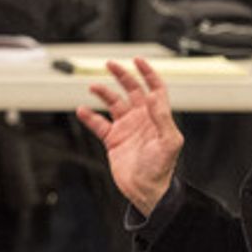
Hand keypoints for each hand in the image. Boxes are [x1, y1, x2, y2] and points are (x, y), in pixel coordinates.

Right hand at [74, 58, 183, 214]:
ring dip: (104, 93)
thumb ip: (163, 117)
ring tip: (94, 87)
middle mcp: (142, 119)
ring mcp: (127, 128)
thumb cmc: (162, 169)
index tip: (138, 61)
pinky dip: (90, 117)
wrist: (146, 191)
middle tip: (110, 65)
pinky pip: (99, 124)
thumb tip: (155, 95)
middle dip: (122, 76)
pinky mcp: (114, 140)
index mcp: (157, 116)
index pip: (154, 88)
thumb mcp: (169, 142)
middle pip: (132, 90)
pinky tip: (83, 110)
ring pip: (114, 103)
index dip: (148, 73)